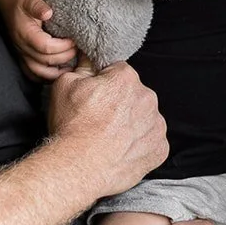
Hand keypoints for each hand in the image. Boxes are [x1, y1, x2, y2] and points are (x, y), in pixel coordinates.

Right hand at [0, 0, 79, 80]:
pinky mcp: (22, 55)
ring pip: (37, 72)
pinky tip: (59, 71)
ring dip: (55, 72)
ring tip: (71, 66)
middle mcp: (21, 46)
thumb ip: (38, 5)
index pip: (45, 47)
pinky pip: (32, 73)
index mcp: (25, 33)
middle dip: (64, 57)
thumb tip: (48, 13)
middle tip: (78, 50)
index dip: (62, 46)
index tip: (74, 40)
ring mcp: (21, 53)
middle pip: (44, 61)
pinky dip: (46, 76)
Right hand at [48, 62, 166, 196]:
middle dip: (120, 103)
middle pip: (134, 94)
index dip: (104, 83)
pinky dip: (139, 145)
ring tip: (109, 137)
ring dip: (132, 123)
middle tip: (100, 119)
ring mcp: (156, 125)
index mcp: (126, 78)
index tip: (95, 97)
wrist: (78, 168)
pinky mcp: (159, 149)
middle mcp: (148, 98)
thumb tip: (89, 56)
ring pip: (144, 117)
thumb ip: (83, 66)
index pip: (118, 72)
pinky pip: (151, 141)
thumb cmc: (71, 127)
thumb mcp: (65, 84)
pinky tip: (121, 150)